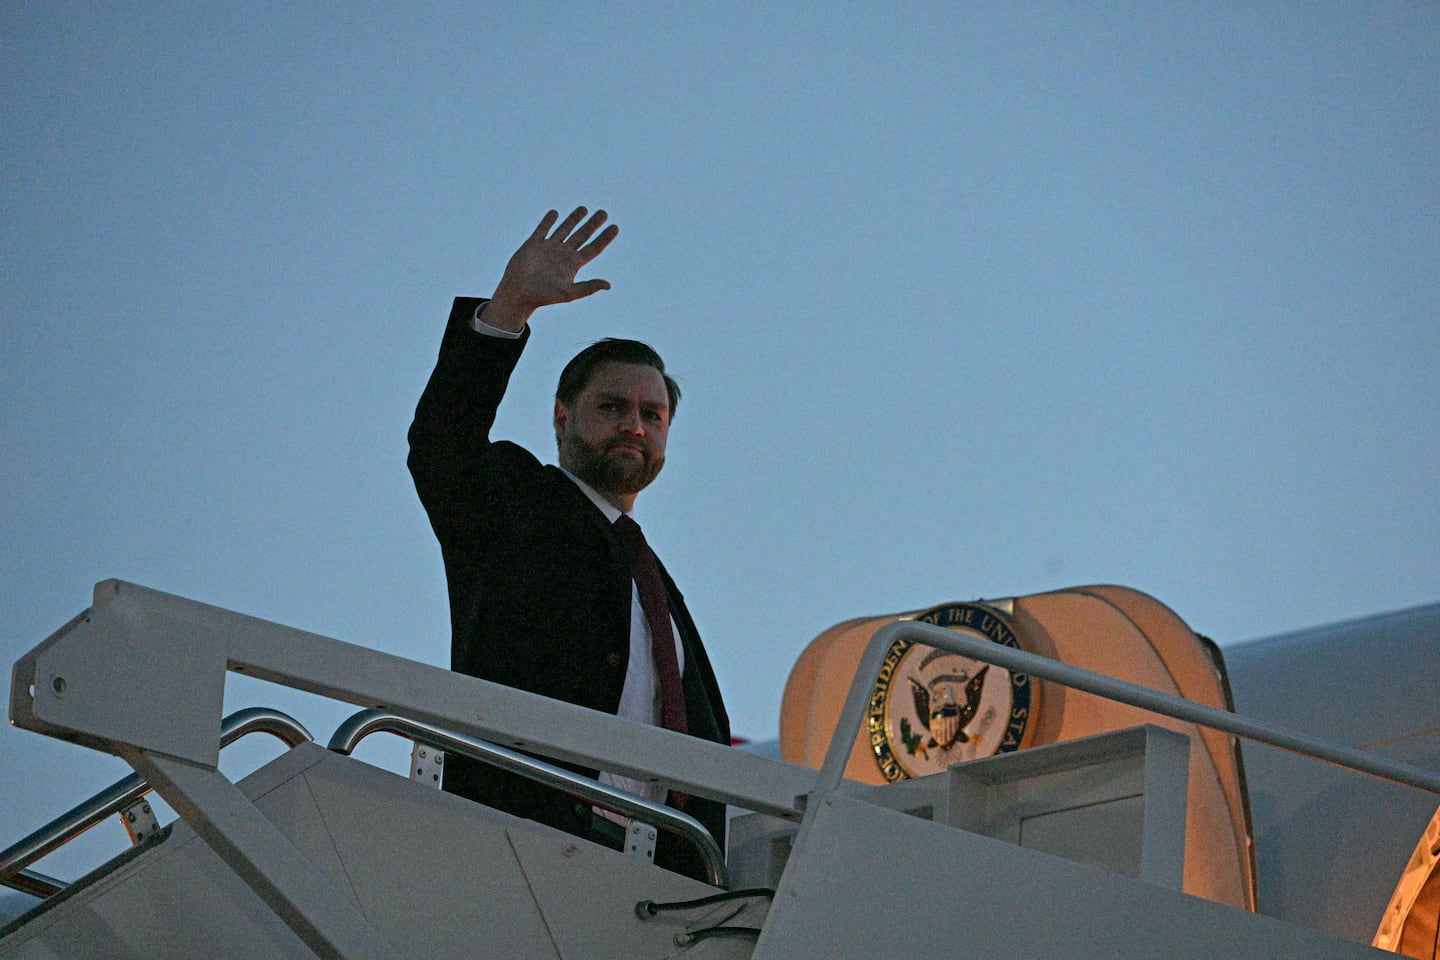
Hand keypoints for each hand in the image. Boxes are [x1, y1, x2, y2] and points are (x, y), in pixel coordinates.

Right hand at [483, 207, 618, 331]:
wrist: (519, 293)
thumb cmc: (543, 296)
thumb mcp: (569, 293)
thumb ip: (588, 287)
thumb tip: (608, 285)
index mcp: (573, 264)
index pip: (593, 248)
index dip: (604, 238)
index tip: (615, 227)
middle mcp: (563, 254)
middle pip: (582, 236)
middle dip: (593, 224)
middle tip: (604, 213)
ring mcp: (549, 248)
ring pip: (565, 229)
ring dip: (574, 219)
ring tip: (584, 208)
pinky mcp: (533, 244)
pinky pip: (543, 229)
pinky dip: (548, 221)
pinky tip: (555, 213)